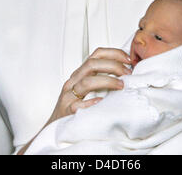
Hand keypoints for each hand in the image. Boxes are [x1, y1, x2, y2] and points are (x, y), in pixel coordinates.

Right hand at [17, 47, 131, 154]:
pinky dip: (90, 102)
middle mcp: (73, 81)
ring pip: (86, 82)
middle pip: (92, 65)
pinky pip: (78, 105)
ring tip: (121, 85)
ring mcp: (69, 96)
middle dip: (113, 65)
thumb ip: (99, 78)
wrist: (53, 127)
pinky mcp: (67, 112)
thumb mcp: (85, 88)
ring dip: (106, 81)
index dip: (113, 53)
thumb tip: (125, 72)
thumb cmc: (72, 106)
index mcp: (79, 74)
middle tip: (128, 73)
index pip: (96, 55)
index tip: (128, 59)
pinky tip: (101, 102)